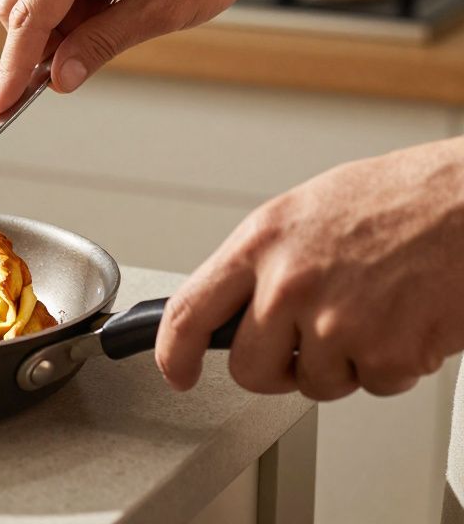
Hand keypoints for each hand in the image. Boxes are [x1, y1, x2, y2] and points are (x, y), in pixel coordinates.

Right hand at [0, 0, 274, 114]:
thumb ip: (100, 45)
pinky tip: (111, 6)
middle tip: (77, 68)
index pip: (28, 16)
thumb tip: (59, 79)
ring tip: (116, 21)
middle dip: (39, 45)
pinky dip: (70, 9)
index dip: (13, 68)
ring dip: (58, 26)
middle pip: (15, 6)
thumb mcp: (159, 12)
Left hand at [155, 137, 463, 399]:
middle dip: (277, 368)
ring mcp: (336, 322)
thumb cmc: (401, 199)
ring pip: (315, 382)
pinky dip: (394, 364)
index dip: (173, 353)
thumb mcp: (306, 213)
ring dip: (345, 363)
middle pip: (250, 368)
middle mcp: (289, 284)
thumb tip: (235, 306)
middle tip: (308, 347)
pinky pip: (373, 384)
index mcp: (261, 243)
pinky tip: (408, 319)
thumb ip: (263, 262)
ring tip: (375, 311)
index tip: (177, 371)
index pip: (189, 312)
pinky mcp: (386, 352)